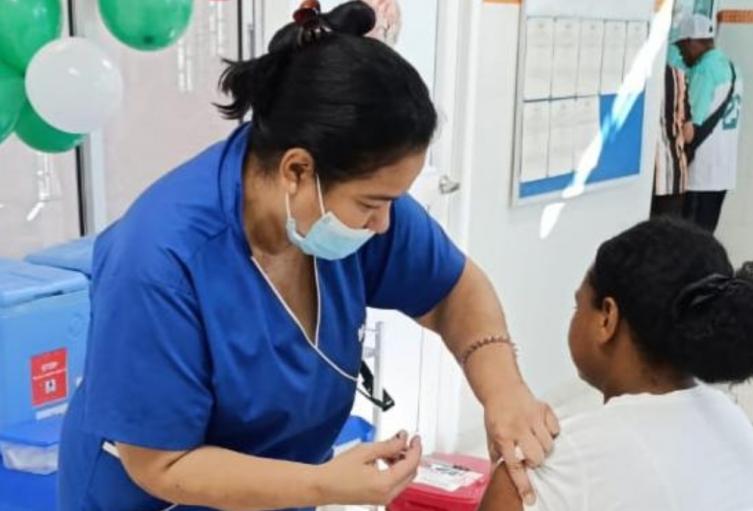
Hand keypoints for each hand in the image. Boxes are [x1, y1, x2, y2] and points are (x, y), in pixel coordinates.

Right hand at [317, 431, 421, 505]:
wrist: (323, 486)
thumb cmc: (338, 471)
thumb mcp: (365, 451)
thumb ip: (388, 445)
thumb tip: (402, 440)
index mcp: (385, 483)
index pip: (411, 464)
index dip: (415, 448)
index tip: (415, 438)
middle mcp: (387, 494)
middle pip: (411, 473)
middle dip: (410, 455)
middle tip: (405, 440)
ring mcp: (383, 498)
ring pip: (404, 478)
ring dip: (403, 462)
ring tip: (393, 448)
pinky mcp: (379, 498)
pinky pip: (395, 483)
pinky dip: (395, 470)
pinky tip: (386, 459)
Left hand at [484, 383, 559, 505]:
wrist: (501, 388)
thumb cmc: (495, 413)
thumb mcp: (490, 435)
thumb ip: (496, 454)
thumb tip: (498, 474)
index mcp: (502, 436)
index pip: (514, 466)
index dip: (523, 484)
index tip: (530, 498)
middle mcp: (518, 428)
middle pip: (537, 457)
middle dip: (536, 461)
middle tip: (530, 455)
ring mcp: (532, 417)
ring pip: (549, 445)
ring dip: (544, 447)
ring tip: (534, 440)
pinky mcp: (543, 409)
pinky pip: (555, 429)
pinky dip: (551, 431)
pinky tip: (541, 428)